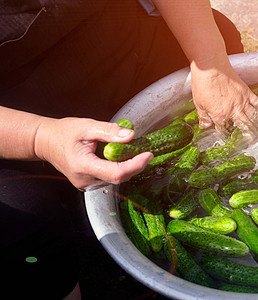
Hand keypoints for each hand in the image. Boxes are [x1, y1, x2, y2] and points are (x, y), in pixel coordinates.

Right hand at [34, 117, 152, 189]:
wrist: (46, 142)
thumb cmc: (64, 133)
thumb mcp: (87, 126)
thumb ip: (109, 131)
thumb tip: (130, 136)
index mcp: (84, 166)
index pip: (117, 173)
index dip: (135, 165)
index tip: (148, 155)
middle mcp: (85, 180)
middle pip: (119, 177)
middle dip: (135, 164)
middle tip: (143, 150)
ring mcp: (87, 184)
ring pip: (116, 179)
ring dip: (127, 166)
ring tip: (131, 151)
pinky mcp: (89, 183)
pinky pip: (110, 178)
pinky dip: (118, 168)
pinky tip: (119, 157)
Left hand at [190, 56, 257, 134]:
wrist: (211, 67)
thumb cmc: (203, 84)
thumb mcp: (198, 103)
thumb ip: (203, 116)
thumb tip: (205, 126)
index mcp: (220, 116)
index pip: (223, 130)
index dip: (224, 134)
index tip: (226, 136)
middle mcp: (233, 111)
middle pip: (243, 126)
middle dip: (247, 134)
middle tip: (250, 139)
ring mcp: (242, 101)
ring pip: (252, 116)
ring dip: (255, 123)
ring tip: (257, 129)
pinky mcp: (247, 91)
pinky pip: (257, 102)